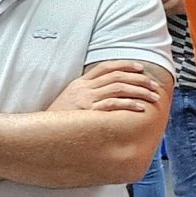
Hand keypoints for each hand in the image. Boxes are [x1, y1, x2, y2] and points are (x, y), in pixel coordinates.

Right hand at [52, 65, 166, 114]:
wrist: (42, 131)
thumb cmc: (59, 119)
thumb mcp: (71, 100)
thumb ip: (87, 93)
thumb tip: (109, 92)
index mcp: (80, 83)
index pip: (106, 67)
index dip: (125, 65)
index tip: (140, 68)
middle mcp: (84, 88)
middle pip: (117, 76)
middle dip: (139, 80)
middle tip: (153, 85)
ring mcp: (86, 99)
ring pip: (119, 88)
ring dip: (139, 91)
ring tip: (153, 96)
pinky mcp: (88, 112)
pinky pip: (113, 104)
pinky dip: (129, 104)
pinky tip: (140, 107)